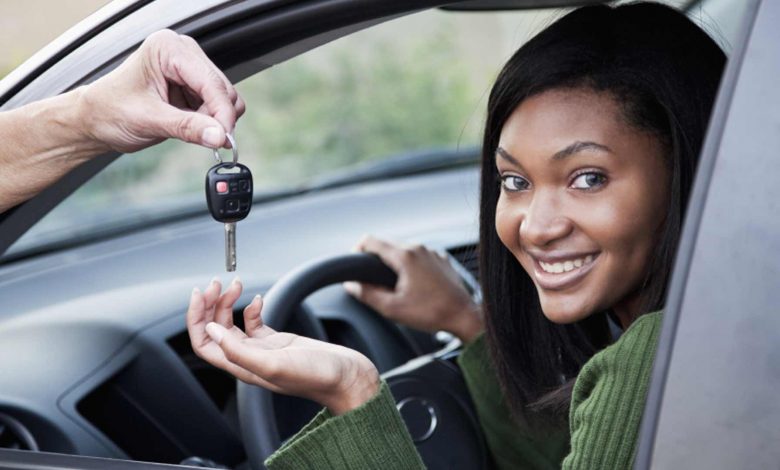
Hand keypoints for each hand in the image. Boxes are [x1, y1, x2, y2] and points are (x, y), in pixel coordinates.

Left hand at [79, 29, 244, 152]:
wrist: (95, 120)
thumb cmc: (109, 111)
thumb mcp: (149, 120)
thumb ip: (188, 127)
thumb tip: (220, 136)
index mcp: (167, 49)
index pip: (211, 82)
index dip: (221, 112)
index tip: (223, 138)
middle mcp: (182, 53)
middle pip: (223, 89)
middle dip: (216, 118)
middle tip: (201, 137)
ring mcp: (190, 69)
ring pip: (225, 98)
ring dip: (213, 120)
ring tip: (186, 129)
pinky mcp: (193, 86)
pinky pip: (217, 106)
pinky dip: (210, 121)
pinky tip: (189, 126)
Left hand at [186, 277, 379, 414]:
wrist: (347, 376)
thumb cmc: (317, 376)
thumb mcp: (274, 364)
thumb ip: (239, 350)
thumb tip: (211, 330)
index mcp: (243, 367)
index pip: (205, 344)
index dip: (196, 319)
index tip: (200, 294)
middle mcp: (249, 359)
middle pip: (215, 330)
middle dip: (210, 305)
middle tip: (217, 283)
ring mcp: (262, 349)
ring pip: (232, 323)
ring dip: (228, 302)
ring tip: (234, 284)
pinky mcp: (277, 341)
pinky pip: (254, 322)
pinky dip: (251, 307)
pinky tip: (258, 299)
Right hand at [344, 235, 482, 342]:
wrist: (463, 316)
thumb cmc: (430, 313)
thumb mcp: (392, 308)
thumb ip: (368, 294)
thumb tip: (351, 285)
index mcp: (405, 256)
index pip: (371, 241)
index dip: (357, 250)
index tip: (354, 264)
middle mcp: (419, 248)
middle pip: (388, 244)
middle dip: (376, 258)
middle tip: (371, 279)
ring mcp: (432, 253)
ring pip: (405, 250)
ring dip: (395, 262)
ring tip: (393, 284)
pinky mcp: (442, 260)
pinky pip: (420, 257)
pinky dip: (411, 266)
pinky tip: (414, 285)